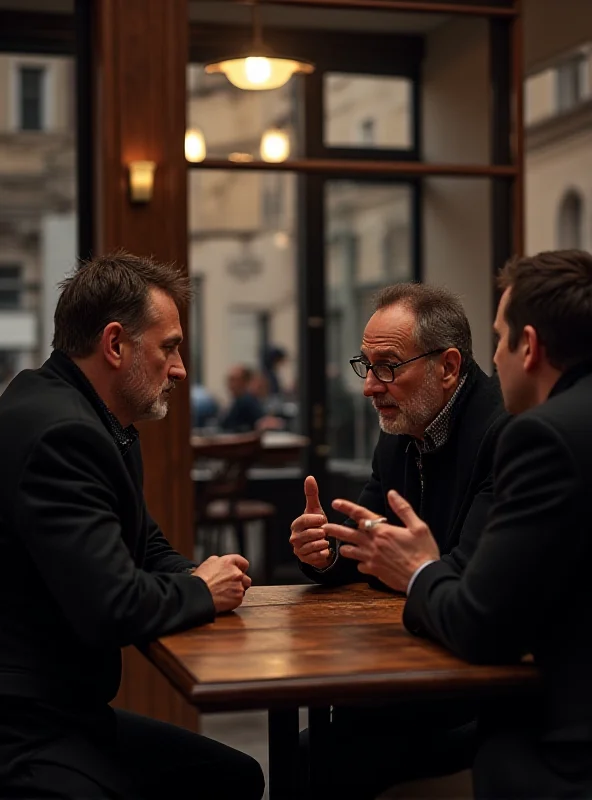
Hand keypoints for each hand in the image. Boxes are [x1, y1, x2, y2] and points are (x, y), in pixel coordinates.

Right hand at [193, 554, 251, 613]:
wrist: (198, 595)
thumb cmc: (200, 580)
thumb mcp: (208, 563)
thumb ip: (219, 561)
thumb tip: (220, 562)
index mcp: (229, 563)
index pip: (243, 563)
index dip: (241, 568)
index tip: (240, 572)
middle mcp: (236, 573)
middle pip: (245, 578)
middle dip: (240, 581)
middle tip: (229, 585)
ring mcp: (238, 586)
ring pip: (243, 589)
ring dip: (236, 591)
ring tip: (225, 593)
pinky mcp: (238, 598)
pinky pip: (239, 599)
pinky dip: (233, 600)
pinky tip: (224, 599)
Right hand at [289, 475, 331, 568]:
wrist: (318, 543)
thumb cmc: (316, 524)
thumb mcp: (315, 509)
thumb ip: (312, 494)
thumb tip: (310, 477)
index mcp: (296, 524)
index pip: (305, 520)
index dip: (316, 520)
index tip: (324, 519)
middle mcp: (294, 538)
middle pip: (311, 534)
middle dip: (321, 532)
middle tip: (325, 532)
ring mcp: (298, 550)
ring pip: (314, 545)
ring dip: (323, 542)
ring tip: (325, 540)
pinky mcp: (305, 560)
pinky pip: (317, 556)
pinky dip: (324, 553)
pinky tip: (325, 549)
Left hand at [321, 490, 439, 592]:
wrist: (423, 578)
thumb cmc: (424, 552)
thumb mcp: (418, 527)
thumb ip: (403, 509)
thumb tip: (392, 493)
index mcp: (383, 531)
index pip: (361, 514)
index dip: (347, 507)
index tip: (335, 503)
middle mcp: (374, 544)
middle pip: (348, 534)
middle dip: (334, 530)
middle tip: (323, 527)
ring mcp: (372, 559)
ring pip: (350, 552)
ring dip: (344, 547)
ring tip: (340, 546)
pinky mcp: (374, 571)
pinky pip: (360, 566)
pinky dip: (360, 563)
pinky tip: (361, 563)